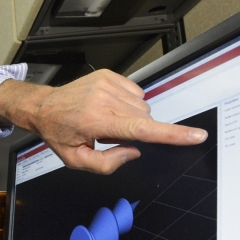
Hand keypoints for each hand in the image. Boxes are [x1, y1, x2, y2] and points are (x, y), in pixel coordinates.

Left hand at [0, 70, 207, 173]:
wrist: (44, 107)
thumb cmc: (60, 134)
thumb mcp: (77, 160)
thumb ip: (108, 164)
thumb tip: (133, 151)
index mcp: (97, 122)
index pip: (142, 130)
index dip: (171, 134)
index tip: (195, 136)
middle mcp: (104, 99)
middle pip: (144, 119)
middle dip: (135, 130)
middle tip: (109, 133)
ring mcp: (106, 84)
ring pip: (142, 106)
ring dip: (130, 116)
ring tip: (106, 120)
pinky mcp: (108, 75)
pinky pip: (135, 92)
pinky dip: (127, 103)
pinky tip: (108, 107)